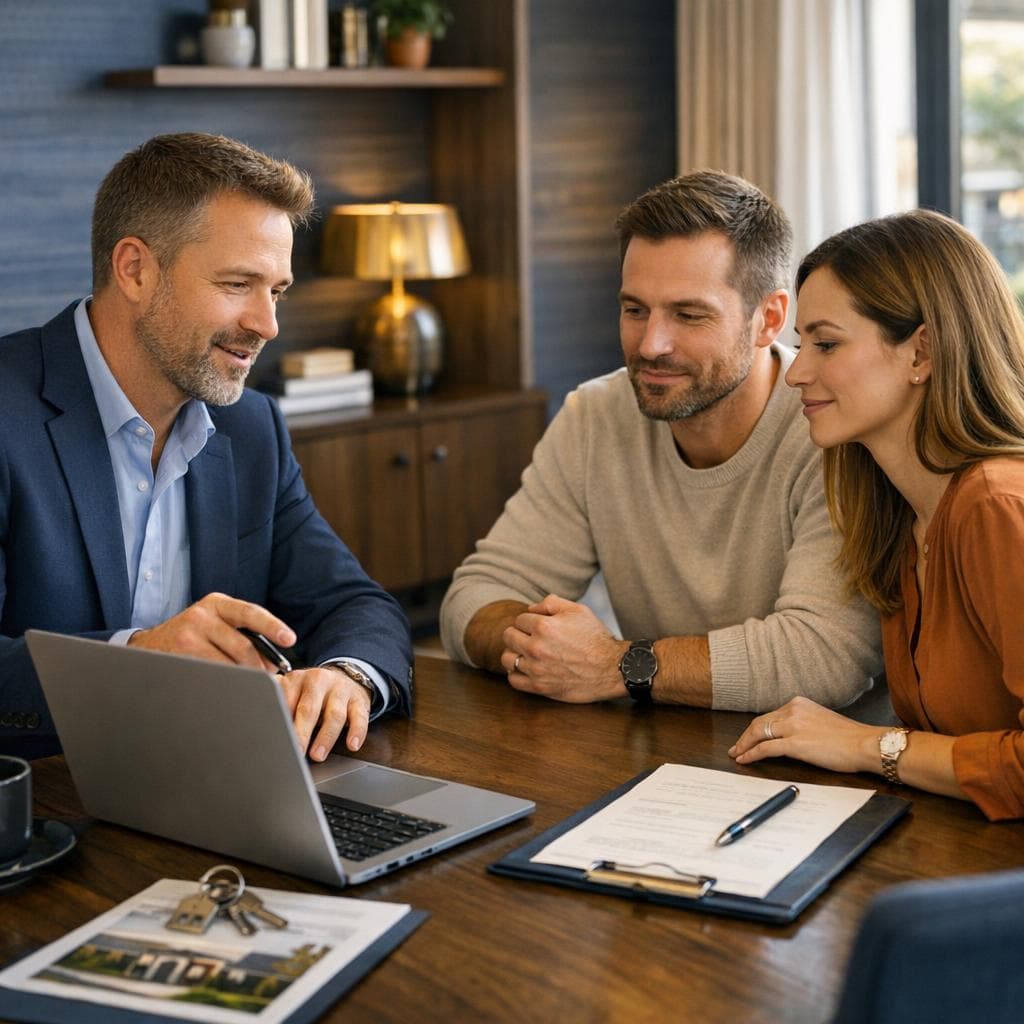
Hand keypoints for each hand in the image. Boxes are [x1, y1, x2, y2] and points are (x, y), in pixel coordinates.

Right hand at [128, 592, 295, 670]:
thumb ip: (243, 633)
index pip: (251, 613)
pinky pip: (212, 676)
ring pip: (228, 665)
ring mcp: (187, 638)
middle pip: (243, 647)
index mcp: (217, 603)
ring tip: (249, 683)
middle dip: (260, 666)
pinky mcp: (179, 659)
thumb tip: (272, 662)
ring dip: (244, 678)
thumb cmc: (195, 634)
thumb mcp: (217, 622)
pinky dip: (225, 684)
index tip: (290, 639)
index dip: (273, 627)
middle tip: (269, 677)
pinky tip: (229, 687)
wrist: (152, 644)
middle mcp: (202, 616)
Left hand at [278, 666, 372, 760]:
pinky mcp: (359, 700)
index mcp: (296, 680)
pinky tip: (353, 744)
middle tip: (296, 752)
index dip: (281, 722)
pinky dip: (357, 732)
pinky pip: (359, 717)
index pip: (286, 701)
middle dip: (301, 733)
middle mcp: (318, 681)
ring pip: (334, 715)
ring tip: (318, 755)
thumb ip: (277, 704)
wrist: (345, 677)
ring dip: (326, 737)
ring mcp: (340, 690)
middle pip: (309, 709)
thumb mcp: (293, 692)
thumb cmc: (312, 694)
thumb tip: (258, 726)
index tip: (275, 740)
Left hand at [500, 594, 627, 702]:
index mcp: (544, 626)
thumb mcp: (577, 610)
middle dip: (518, 634)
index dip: (529, 621)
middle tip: (529, 638)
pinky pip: (513, 680)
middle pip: (508, 637)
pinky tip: (527, 669)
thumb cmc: (595, 638)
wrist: (612, 668)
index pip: (519, 619)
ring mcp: (537, 669)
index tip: (538, 627)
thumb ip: (551, 603)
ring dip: (514, 653)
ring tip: (526, 654)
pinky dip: (516, 674)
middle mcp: (536, 648)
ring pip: (507, 658)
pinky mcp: (540, 687)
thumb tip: (530, 608)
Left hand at [728, 696, 884, 773]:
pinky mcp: (794, 743)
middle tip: (736, 747)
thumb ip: (802, 724)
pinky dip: (751, 754)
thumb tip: (788, 736)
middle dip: (745, 737)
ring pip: (758, 734)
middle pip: (760, 723)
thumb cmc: (849, 738)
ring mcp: (792, 726)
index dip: (756, 728)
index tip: (749, 737)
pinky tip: (745, 760)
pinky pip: (765, 748)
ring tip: (737, 755)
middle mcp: (793, 711)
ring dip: (744, 745)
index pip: (770, 716)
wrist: (865, 744)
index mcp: (799, 704)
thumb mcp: (820, 721)